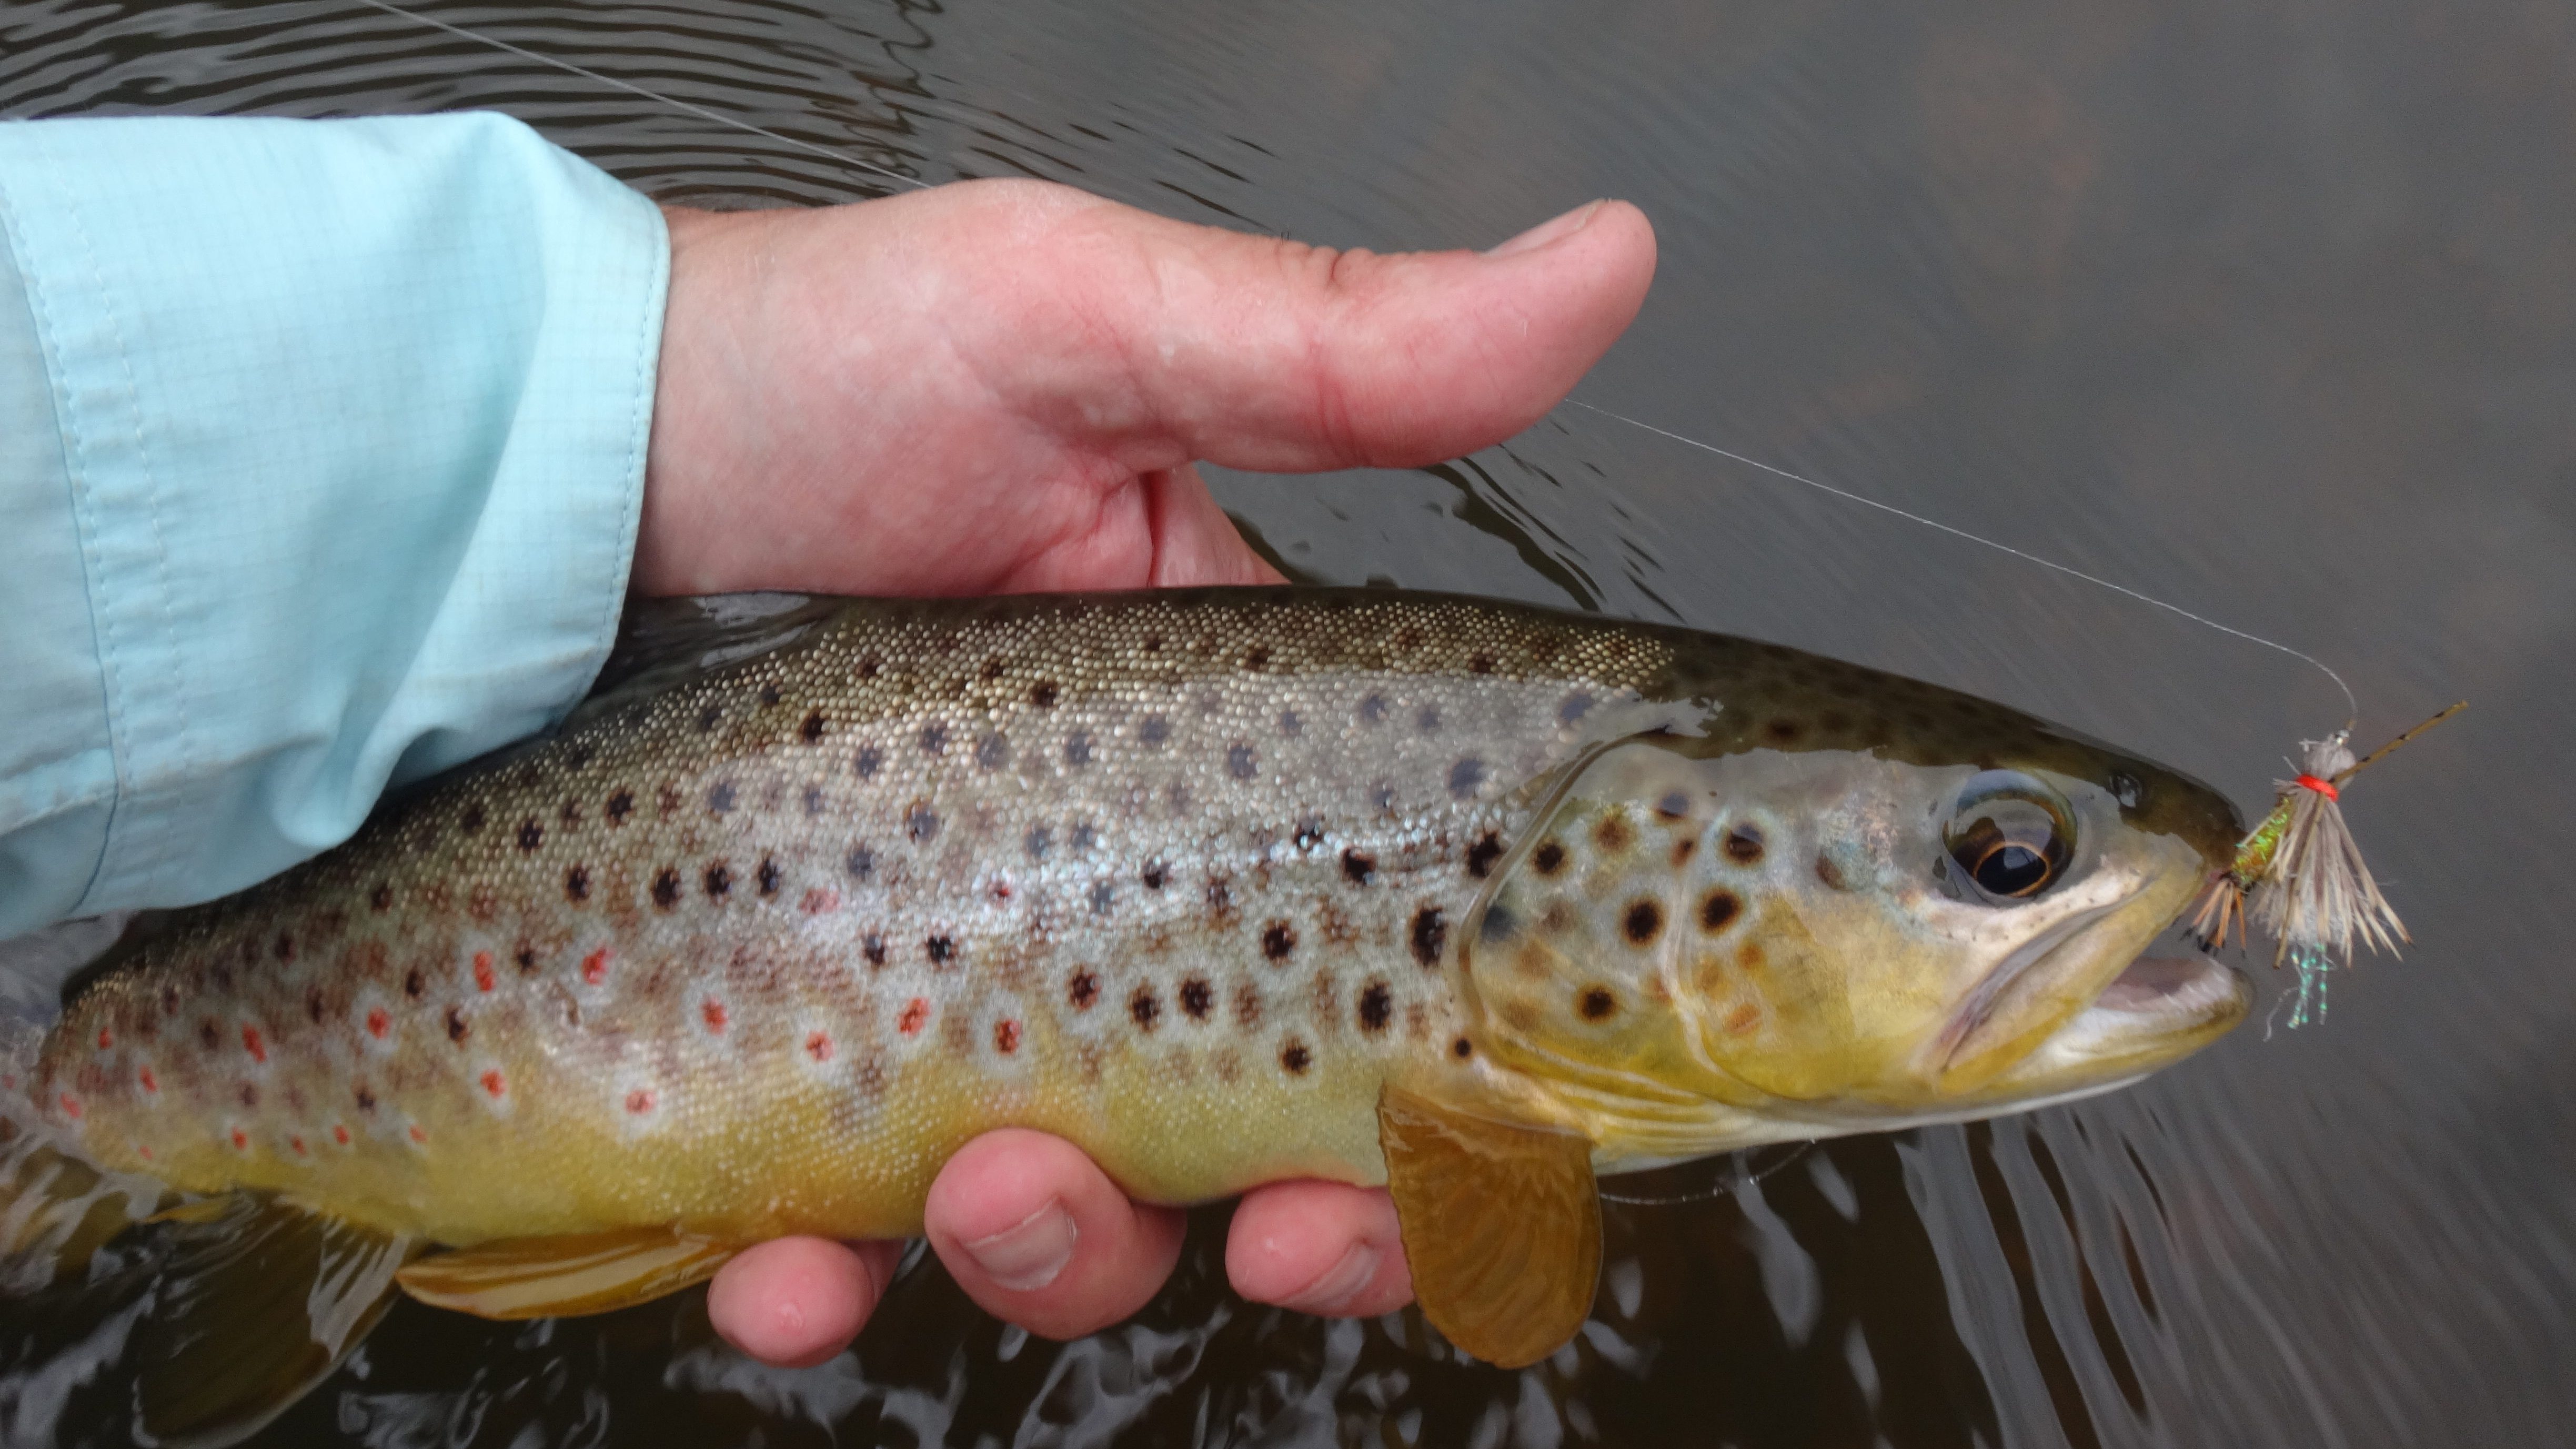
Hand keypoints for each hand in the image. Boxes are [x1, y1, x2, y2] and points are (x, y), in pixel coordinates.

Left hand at [643, 177, 1655, 1364]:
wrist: (539, 458)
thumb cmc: (814, 366)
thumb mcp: (1080, 328)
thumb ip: (1339, 349)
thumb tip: (1603, 264)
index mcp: (1222, 764)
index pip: (1391, 970)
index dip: (1432, 1118)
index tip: (1413, 1179)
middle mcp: (1101, 902)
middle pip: (1244, 1148)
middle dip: (1257, 1230)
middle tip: (1220, 1225)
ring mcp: (937, 992)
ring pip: (1053, 1215)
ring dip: (1044, 1253)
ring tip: (963, 1191)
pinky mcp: (774, 1051)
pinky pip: (824, 1232)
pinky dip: (819, 1283)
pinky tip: (781, 1261)